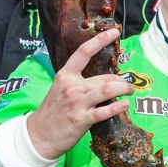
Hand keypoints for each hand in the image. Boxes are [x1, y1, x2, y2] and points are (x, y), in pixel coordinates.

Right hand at [28, 28, 132, 159]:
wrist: (38, 134)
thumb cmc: (52, 111)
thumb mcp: (60, 89)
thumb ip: (78, 82)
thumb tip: (101, 79)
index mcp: (65, 75)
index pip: (84, 52)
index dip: (100, 39)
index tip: (114, 32)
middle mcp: (72, 86)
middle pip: (105, 77)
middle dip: (122, 81)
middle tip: (128, 86)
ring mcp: (77, 103)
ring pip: (108, 90)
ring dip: (124, 90)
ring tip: (130, 92)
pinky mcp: (82, 119)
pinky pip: (106, 110)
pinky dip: (119, 106)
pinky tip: (125, 105)